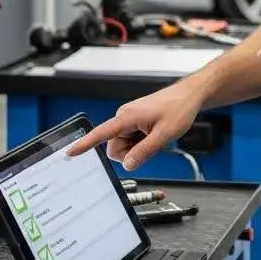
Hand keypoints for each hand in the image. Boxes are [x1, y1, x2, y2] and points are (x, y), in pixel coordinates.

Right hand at [65, 79, 205, 170]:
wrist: (190, 95)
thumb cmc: (179, 107)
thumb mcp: (165, 134)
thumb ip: (145, 151)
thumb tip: (127, 165)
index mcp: (128, 116)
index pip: (101, 133)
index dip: (85, 143)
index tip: (70, 152)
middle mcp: (124, 117)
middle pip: (116, 148)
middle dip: (131, 152)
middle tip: (152, 143)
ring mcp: (129, 119)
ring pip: (125, 146)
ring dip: (138, 147)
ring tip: (155, 135)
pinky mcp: (135, 122)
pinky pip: (132, 140)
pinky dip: (142, 142)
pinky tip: (154, 134)